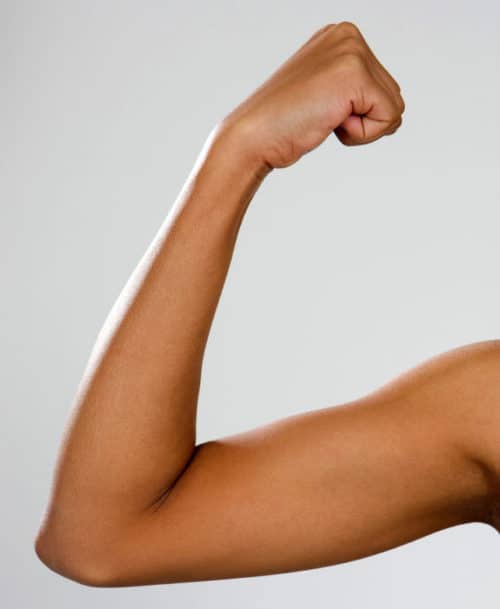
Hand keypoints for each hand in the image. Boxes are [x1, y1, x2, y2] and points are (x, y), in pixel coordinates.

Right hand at [219, 21, 404, 169]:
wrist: (253, 136)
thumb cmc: (282, 124)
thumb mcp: (325, 95)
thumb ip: (356, 92)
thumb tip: (395, 116)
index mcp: (341, 36)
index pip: (383, 86)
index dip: (358, 113)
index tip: (320, 108)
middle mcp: (348, 35)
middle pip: (393, 95)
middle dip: (362, 120)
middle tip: (320, 115)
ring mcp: (351, 51)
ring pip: (393, 108)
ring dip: (361, 128)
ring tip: (323, 117)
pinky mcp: (354, 74)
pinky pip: (388, 118)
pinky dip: (362, 134)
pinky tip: (329, 122)